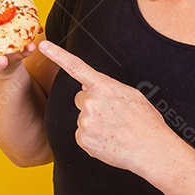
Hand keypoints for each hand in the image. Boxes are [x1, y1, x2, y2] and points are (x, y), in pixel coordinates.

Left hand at [38, 39, 174, 173]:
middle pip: (81, 99)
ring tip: (114, 129)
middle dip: (92, 105)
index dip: (57, 55)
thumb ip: (107, 87)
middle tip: (112, 116)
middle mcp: (91, 102)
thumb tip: (88, 85)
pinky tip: (108, 140)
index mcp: (104, 86)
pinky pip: (82, 135)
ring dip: (94, 123)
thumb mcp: (130, 94)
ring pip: (82, 118)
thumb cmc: (145, 122)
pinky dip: (93, 138)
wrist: (151, 148)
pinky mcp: (83, 139)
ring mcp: (85, 121)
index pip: (76, 66)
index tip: (43, 46)